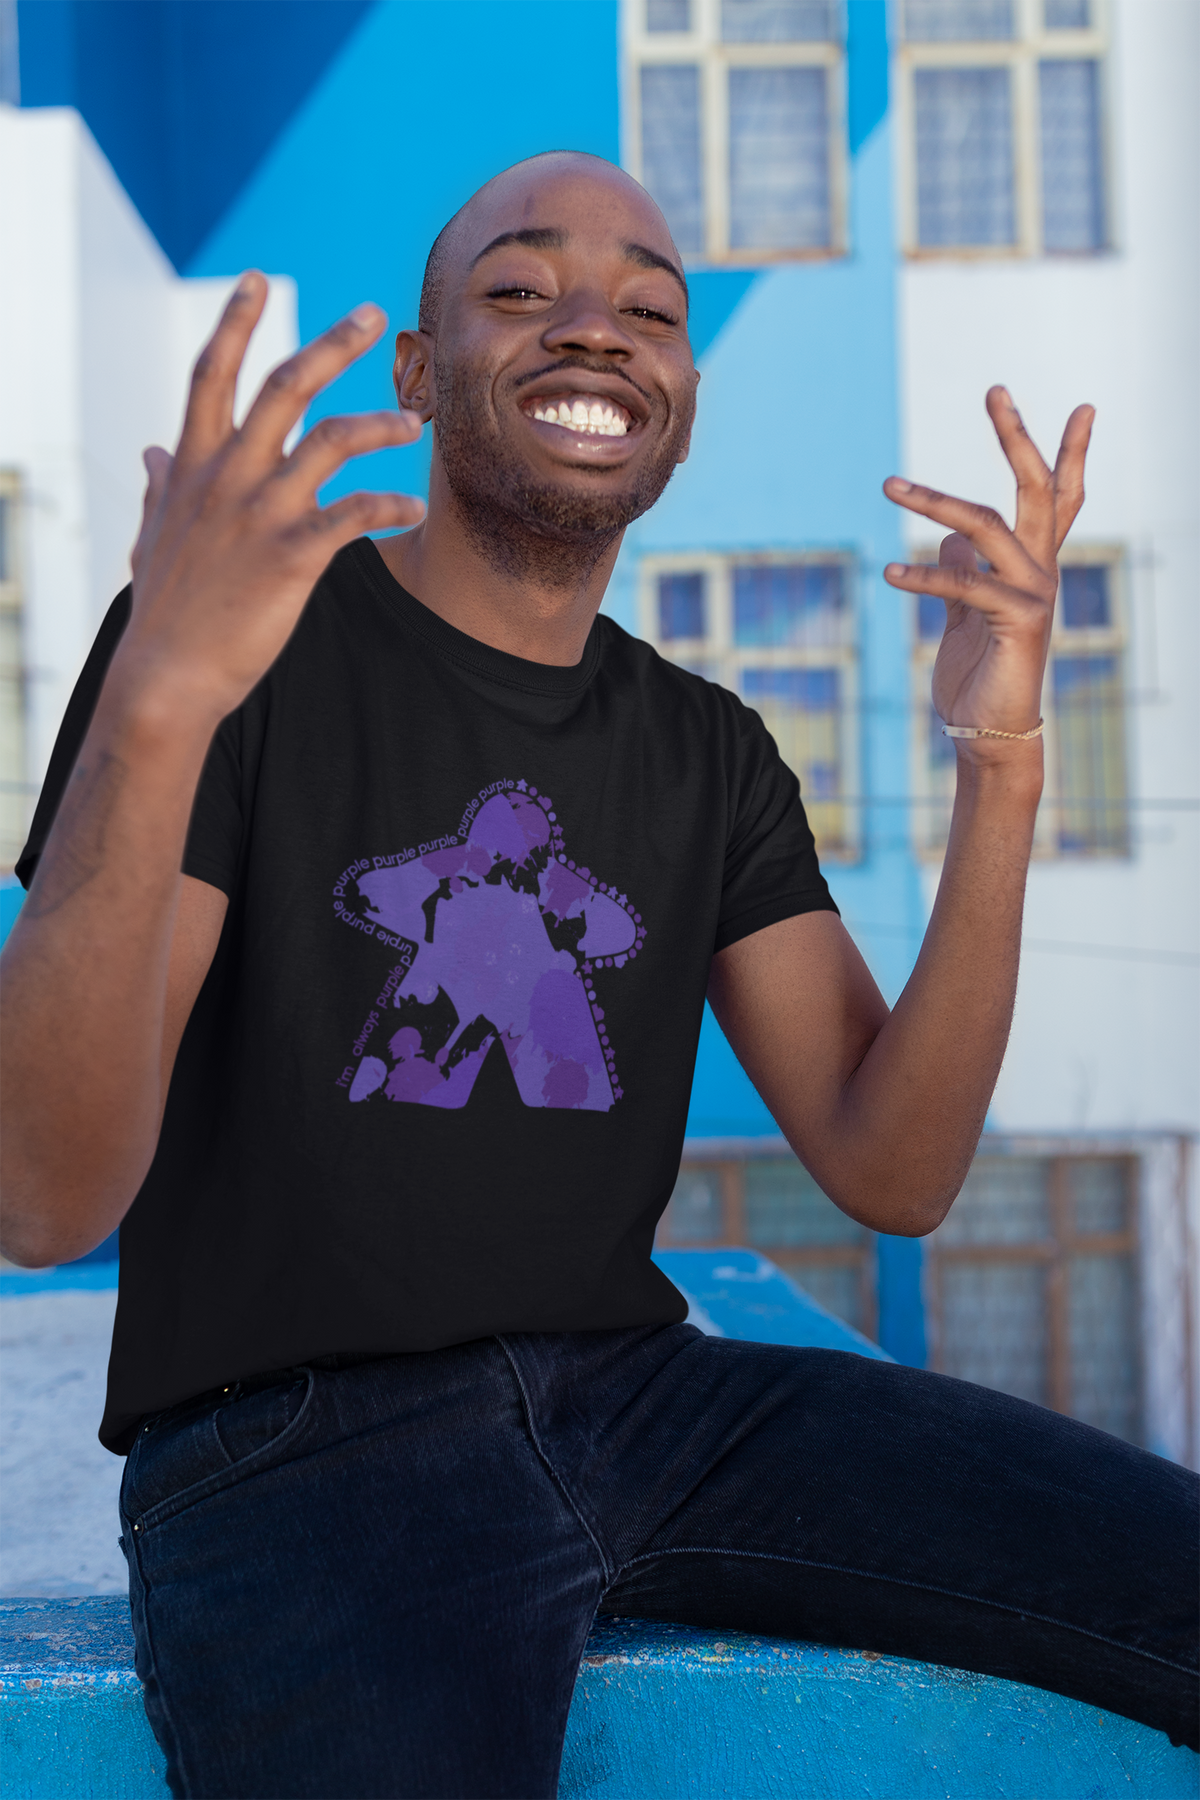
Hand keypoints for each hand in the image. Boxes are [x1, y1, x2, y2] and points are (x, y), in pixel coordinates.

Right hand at [120, 272, 424, 725]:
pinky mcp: (293, 554)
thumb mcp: (154, 533)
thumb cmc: (165, 607)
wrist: (167, 672)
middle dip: (331, 343)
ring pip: (332, 441)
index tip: (254, 279)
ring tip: (416, 422)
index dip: (233, 323)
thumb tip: (150, 451)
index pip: (212, 374)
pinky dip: (391, 508)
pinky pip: (355, 515)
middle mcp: (229, 475)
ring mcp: (262, 511)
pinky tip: (416, 509)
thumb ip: (161, 485)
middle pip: (284, 386)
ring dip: (381, 423)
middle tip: (373, 312)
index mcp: (194, 464)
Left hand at [881, 387, 1094, 738]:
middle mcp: (1041, 574)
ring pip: (988, 527)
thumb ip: (960, 577)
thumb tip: (949, 542)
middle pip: (1038, 492)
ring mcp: (1034, 596)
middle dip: (1017, 439)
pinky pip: (964, 586)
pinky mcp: (1017, 623)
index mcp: (1032, 568)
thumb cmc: (978, 676)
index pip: (1059, 500)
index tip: (1082, 407)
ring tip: (890, 484)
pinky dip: (922, 578)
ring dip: (935, 503)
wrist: (987, 734)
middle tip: (995, 389)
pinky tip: (888, 573)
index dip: (1067, 454)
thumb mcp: (963, 617)